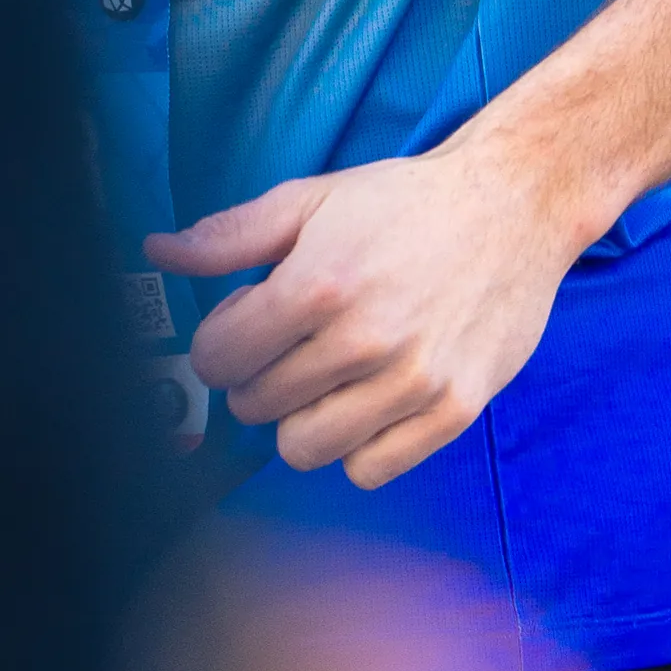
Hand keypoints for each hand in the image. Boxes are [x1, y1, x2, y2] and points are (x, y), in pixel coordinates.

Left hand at [145, 128, 577, 490]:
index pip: (217, 360)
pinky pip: (369, 470)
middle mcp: (363, 340)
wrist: (514, 204)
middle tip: (293, 343)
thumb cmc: (405, 203)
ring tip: (329, 375)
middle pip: (255, 407)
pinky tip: (369, 399)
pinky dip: (358, 445)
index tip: (246, 324)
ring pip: (304, 450)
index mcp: (317, 285)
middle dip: (258, 377)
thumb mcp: (311, 200)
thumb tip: (156, 252)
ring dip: (302, 418)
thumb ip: (229, 236)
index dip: (219, 343)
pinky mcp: (454, 411)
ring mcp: (413, 382)